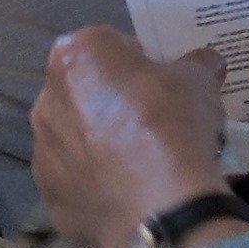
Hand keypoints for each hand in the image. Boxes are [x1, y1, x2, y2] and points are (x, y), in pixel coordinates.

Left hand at [32, 27, 233, 247]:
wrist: (159, 203)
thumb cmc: (172, 122)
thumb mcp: (200, 79)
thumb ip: (196, 64)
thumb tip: (205, 63)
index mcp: (77, 56)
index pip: (108, 44)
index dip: (137, 59)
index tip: (160, 78)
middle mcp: (48, 98)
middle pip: (84, 89)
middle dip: (112, 98)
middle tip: (152, 116)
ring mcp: (43, 150)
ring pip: (74, 135)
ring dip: (99, 140)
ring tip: (140, 157)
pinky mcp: (49, 193)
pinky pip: (75, 177)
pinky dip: (95, 179)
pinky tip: (127, 187)